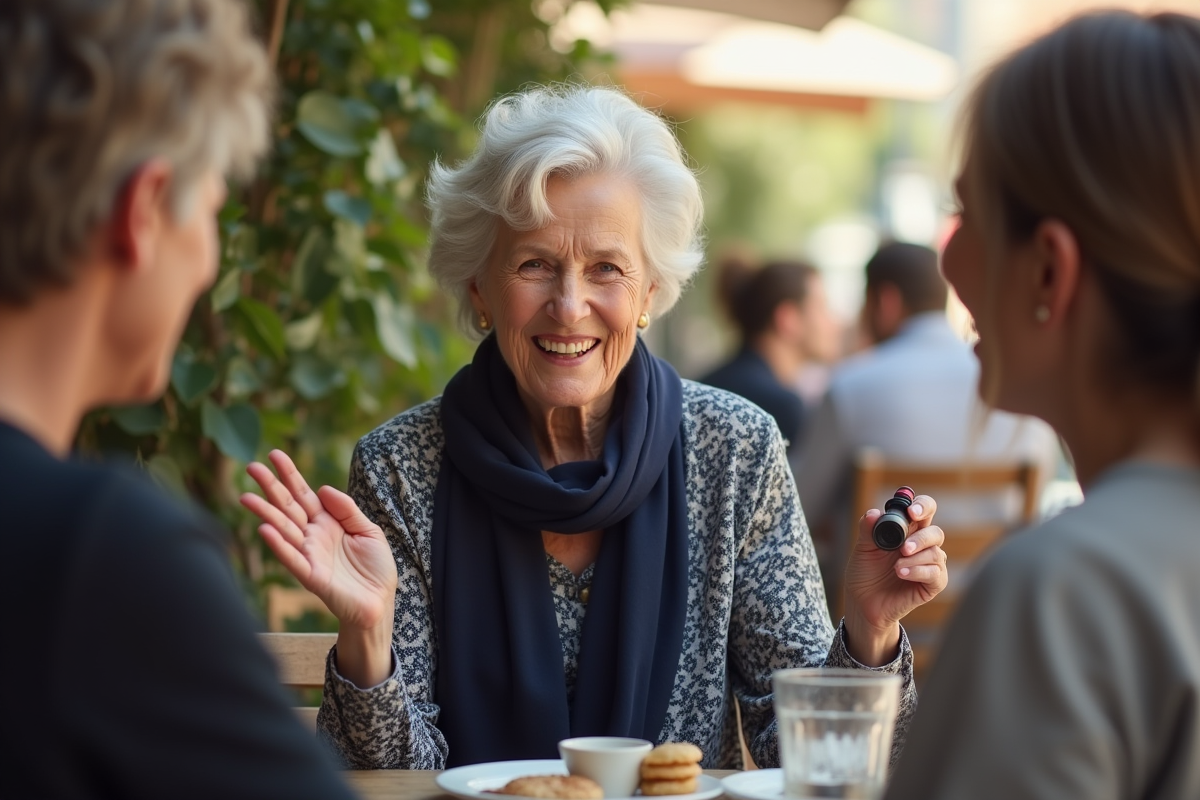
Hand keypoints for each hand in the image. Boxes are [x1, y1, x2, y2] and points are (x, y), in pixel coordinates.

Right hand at [240, 450, 397, 632]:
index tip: (274, 455)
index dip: (290, 475)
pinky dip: (278, 544)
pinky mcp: (311, 576)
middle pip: (287, 507)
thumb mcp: (368, 530)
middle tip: (251, 466)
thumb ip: (347, 509)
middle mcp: (313, 536)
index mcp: (327, 522)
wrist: (380, 602)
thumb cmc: (375, 568)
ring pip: (283, 529)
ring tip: (246, 497)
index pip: (304, 494)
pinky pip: (292, 558)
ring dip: (265, 513)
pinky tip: (264, 529)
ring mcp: (309, 555)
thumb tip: (323, 488)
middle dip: (270, 487)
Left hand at [841, 494, 947, 664]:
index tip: (911, 512)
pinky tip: (902, 573)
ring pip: (937, 553)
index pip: (924, 510)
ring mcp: (929, 565)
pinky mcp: (932, 584)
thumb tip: (874, 513)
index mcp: (908, 530)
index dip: (922, 506)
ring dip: (915, 558)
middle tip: (904, 547)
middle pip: (935, 532)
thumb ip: (868, 530)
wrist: (862, 602)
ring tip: (896, 567)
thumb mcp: (862, 549)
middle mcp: (922, 545)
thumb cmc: (865, 573)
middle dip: (921, 537)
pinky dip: (918, 571)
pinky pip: (935, 573)